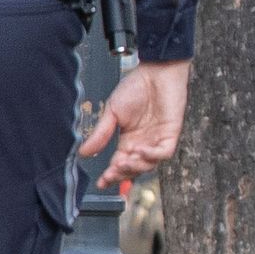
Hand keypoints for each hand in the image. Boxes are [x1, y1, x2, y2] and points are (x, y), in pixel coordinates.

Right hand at [78, 57, 187, 192]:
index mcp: (129, 140)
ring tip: (122, 163)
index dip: (111, 175)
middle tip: (110, 174)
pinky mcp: (170, 134)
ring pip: (148, 165)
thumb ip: (101, 134)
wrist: (155, 71)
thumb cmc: (136, 87)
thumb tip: (84, 153)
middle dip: (121, 175)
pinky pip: (164, 153)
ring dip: (135, 167)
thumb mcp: (112, 112)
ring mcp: (157, 140)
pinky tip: (140, 151)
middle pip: (133, 169)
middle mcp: (143, 144)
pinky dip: (152, 156)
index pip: (119, 164)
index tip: (100, 182)